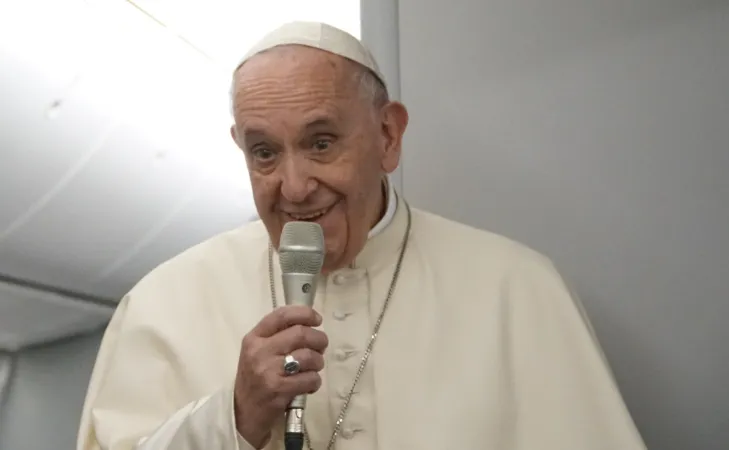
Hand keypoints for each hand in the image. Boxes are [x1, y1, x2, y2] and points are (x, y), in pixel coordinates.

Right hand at [234, 305, 327, 448]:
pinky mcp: (278, 389)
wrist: (242, 414)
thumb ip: (278, 336)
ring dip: (318, 362)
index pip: (282, 315)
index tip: (317, 320)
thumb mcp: (258, 353)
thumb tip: (310, 326)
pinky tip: (308, 385)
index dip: (305, 313)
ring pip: (308, 356)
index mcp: (254, 338)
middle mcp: (259, 351)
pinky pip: (310, 378)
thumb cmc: (255, 380)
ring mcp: (268, 370)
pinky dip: (315, 381)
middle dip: (319, 339)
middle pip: (300, 333)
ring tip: (314, 368)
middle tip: (321, 347)